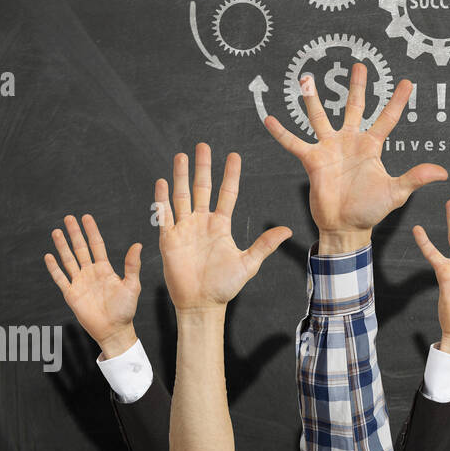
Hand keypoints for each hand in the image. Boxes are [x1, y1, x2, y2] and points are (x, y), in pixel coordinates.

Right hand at [44, 214, 141, 358]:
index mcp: (105, 269)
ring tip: (56, 231)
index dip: (91, 231)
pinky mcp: (71, 294)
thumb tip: (138, 245)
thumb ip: (132, 266)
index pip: (96, 245)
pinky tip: (49, 256)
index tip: (86, 217)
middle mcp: (91, 273)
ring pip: (68, 260)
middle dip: (74, 233)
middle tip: (68, 218)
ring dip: (62, 246)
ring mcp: (79, 282)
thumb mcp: (132, 285)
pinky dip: (54, 267)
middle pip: (80, 248)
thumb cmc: (126, 309)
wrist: (114, 330)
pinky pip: (60, 278)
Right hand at [155, 144, 291, 312]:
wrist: (202, 304)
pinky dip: (162, 199)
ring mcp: (184, 229)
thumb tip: (287, 230)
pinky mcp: (168, 240)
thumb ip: (264, 244)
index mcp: (221, 226)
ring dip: (181, 176)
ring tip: (181, 156)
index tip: (234, 156)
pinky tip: (162, 182)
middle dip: (202, 167)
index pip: (226, 193)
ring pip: (182, 196)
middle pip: (201, 188)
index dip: (230, 175)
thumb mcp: (248, 263)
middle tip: (203, 146)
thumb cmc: (225, 286)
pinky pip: (164, 216)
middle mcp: (202, 223)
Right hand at [264, 63, 446, 253]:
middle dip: (357, 86)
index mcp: (371, 147)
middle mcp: (350, 142)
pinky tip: (269, 119)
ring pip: (319, 117)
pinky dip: (281, 133)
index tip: (408, 82)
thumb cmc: (371, 210)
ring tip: (306, 77)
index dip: (397, 101)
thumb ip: (416, 178)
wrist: (346, 227)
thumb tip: (443, 172)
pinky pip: (294, 143)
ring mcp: (329, 148)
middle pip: (354, 107)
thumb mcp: (396, 193)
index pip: (387, 119)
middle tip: (360, 64)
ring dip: (312, 98)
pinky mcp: (312, 160)